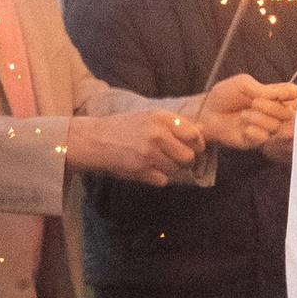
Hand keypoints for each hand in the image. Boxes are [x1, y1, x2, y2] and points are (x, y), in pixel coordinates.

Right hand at [65, 109, 203, 184]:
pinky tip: (145, 168)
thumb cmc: (125, 128)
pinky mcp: (142, 170)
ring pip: (176, 169)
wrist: (96, 140)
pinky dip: (157, 177)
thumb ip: (174, 124)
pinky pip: (163, 180)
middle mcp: (157, 134)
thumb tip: (200, 130)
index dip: (196, 144)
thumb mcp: (149, 117)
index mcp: (161, 118)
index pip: (194, 135)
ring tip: (154, 160)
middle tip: (175, 158)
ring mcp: (149, 153)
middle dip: (185, 160)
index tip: (191, 147)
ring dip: (169, 169)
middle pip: (189, 156)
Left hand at [185, 73, 296, 151]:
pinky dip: (254, 131)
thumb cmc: (224, 95)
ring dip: (260, 119)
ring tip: (244, 115)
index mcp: (273, 95)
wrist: (207, 112)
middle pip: (288, 113)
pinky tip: (243, 128)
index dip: (289, 95)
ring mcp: (266, 127)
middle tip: (254, 103)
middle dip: (271, 108)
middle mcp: (273, 112)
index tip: (276, 94)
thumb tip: (287, 94)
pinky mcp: (257, 140)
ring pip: (277, 126)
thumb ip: (266, 89)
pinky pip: (265, 138)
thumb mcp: (244, 84)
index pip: (294, 94)